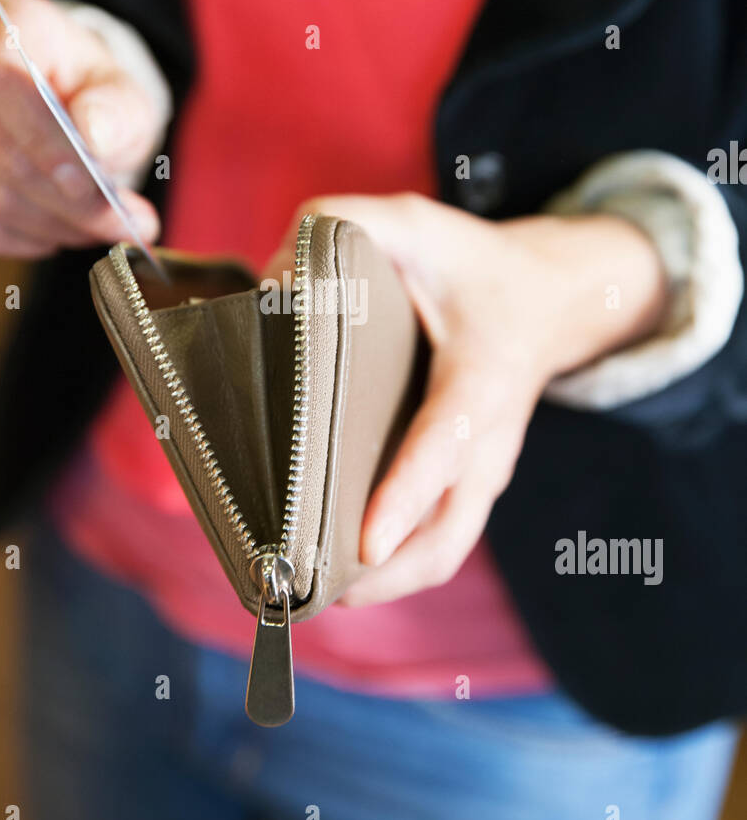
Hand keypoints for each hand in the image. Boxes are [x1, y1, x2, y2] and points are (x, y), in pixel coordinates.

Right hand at [0, 0, 163, 257]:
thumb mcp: (123, 94)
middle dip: (61, 201)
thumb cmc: (89, 94)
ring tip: (92, 228)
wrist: (58, 102)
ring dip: (45, 225)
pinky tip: (52, 231)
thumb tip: (94, 134)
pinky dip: (15, 239)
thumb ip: (117, 111)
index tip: (91, 183)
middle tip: (115, 222)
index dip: (44, 140)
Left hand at [267, 193, 667, 607]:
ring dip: (385, 584)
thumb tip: (271, 279)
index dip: (404, 497)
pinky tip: (336, 572)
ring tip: (312, 594)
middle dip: (386, 576)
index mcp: (481, 381)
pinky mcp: (471, 483)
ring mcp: (484, 470)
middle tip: (313, 591)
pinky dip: (395, 570)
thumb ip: (343, 227)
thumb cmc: (474, 267)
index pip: (443, 447)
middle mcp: (489, 439)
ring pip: (444, 551)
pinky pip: (439, 542)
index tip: (365, 546)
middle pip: (448, 536)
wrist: (550, 299)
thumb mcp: (414, 225)